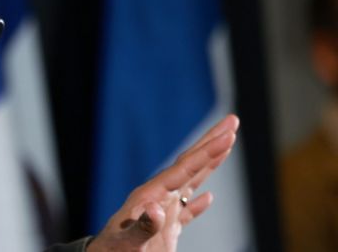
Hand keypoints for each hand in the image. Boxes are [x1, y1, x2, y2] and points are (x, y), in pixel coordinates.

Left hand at [87, 115, 239, 251]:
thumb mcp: (128, 241)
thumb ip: (144, 226)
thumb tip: (157, 209)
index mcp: (151, 196)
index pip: (185, 168)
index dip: (208, 152)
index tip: (229, 134)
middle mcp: (157, 197)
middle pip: (189, 164)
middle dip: (211, 143)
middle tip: (233, 121)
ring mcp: (161, 211)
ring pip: (190, 181)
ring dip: (209, 164)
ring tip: (226, 145)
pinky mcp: (163, 230)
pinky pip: (184, 210)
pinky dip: (197, 203)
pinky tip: (208, 198)